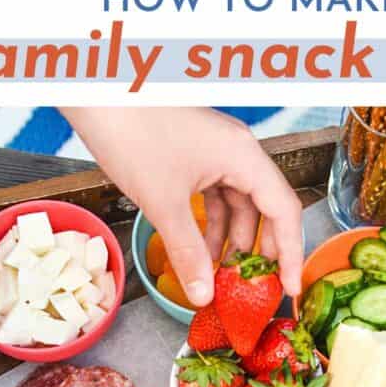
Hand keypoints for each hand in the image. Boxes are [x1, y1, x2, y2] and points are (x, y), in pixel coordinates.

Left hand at [62, 107, 302, 306]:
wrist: (94, 92)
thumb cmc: (131, 130)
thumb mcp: (163, 202)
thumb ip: (188, 252)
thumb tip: (204, 294)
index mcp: (243, 156)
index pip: (284, 211)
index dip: (291, 254)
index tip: (290, 287)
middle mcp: (237, 151)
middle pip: (265, 208)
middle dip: (259, 250)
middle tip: (251, 286)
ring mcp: (216, 151)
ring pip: (237, 205)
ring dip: (229, 241)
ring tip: (217, 274)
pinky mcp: (194, 153)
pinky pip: (214, 196)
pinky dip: (210, 224)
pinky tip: (198, 249)